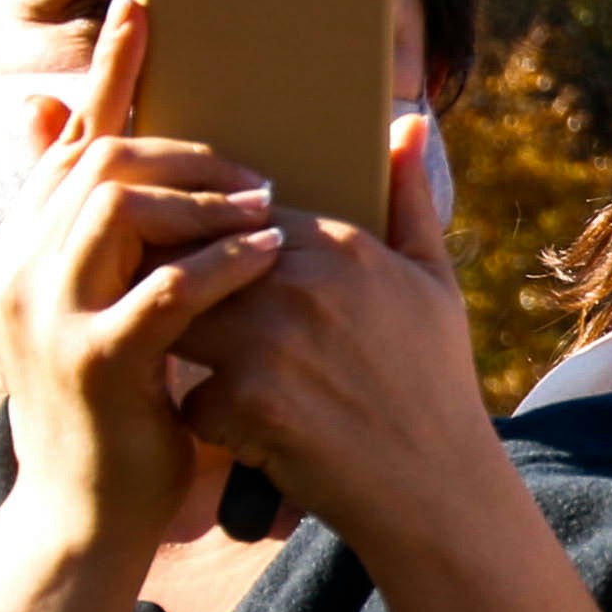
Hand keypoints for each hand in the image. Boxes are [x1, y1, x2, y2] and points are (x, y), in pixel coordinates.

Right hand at [0, 2, 279, 548]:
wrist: (90, 512)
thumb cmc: (121, 409)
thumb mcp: (113, 313)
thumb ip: (130, 244)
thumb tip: (173, 177)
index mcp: (27, 245)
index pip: (70, 139)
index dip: (109, 72)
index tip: (143, 9)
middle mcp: (21, 264)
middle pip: (100, 161)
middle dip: (186, 150)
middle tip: (256, 170)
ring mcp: (46, 310)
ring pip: (120, 207)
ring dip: (204, 198)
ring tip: (268, 208)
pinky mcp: (90, 360)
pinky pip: (162, 289)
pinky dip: (222, 263)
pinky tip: (270, 253)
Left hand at [168, 111, 517, 562]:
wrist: (438, 487)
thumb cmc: (435, 384)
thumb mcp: (434, 284)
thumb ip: (409, 200)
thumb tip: (405, 124)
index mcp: (338, 245)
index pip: (232, 212)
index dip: (209, 240)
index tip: (203, 265)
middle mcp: (300, 282)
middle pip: (188, 258)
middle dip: (174, 289)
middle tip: (172, 316)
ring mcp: (272, 341)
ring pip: (175, 321)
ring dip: (180, 349)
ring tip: (208, 373)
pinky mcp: (251, 402)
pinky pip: (189, 397)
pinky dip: (208, 421)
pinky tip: (241, 436)